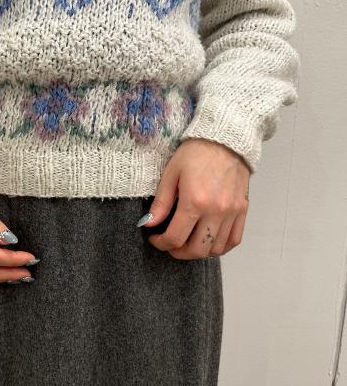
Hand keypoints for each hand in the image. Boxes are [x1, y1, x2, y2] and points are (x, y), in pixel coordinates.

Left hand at [139, 138, 250, 258]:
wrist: (224, 139)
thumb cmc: (195, 153)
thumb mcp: (170, 174)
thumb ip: (161, 203)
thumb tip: (148, 224)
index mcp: (195, 201)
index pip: (175, 238)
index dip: (161, 243)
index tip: (155, 238)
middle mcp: (216, 211)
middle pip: (196, 249)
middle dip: (178, 252)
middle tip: (169, 244)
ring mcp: (232, 212)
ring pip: (216, 249)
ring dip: (198, 251)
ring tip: (187, 242)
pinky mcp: (242, 210)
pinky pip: (234, 240)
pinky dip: (220, 247)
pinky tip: (208, 240)